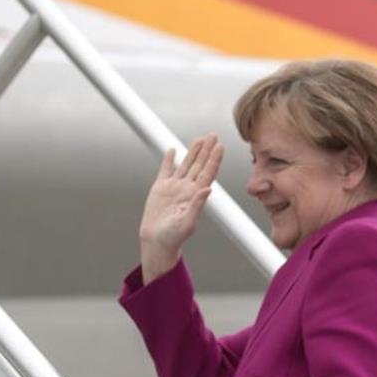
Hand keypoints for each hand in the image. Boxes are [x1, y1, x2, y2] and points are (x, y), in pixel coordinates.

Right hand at [139, 134, 224, 280]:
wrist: (156, 241)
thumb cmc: (174, 236)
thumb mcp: (188, 222)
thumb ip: (198, 205)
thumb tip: (208, 189)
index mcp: (196, 195)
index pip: (208, 173)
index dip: (214, 159)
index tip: (220, 146)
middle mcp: (187, 189)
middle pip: (199, 165)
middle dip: (206, 150)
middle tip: (213, 135)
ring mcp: (174, 187)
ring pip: (185, 165)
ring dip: (192, 152)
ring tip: (200, 139)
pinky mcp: (160, 188)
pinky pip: (165, 170)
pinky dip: (169, 160)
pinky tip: (172, 151)